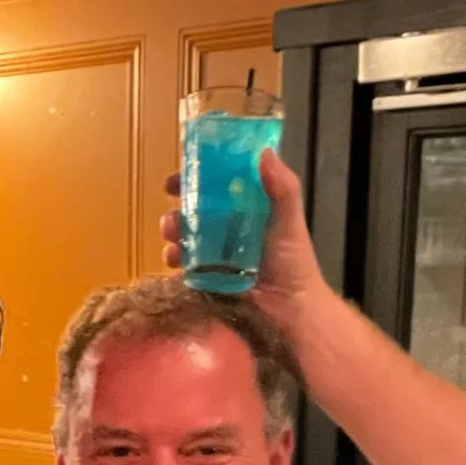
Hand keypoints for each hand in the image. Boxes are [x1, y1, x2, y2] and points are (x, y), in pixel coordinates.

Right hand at [158, 148, 331, 328]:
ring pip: (183, 233)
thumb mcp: (290, 221)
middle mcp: (227, 226)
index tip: (181, 172)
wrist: (289, 311)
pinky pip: (182, 262)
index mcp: (246, 208)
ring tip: (172, 234)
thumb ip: (283, 188)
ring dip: (172, 229)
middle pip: (194, 207)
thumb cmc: (293, 264)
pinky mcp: (205, 275)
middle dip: (179, 203)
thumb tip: (265, 152)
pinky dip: (173, 257)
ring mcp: (214, 252)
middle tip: (173, 203)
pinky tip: (174, 259)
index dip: (198, 174)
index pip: (218, 183)